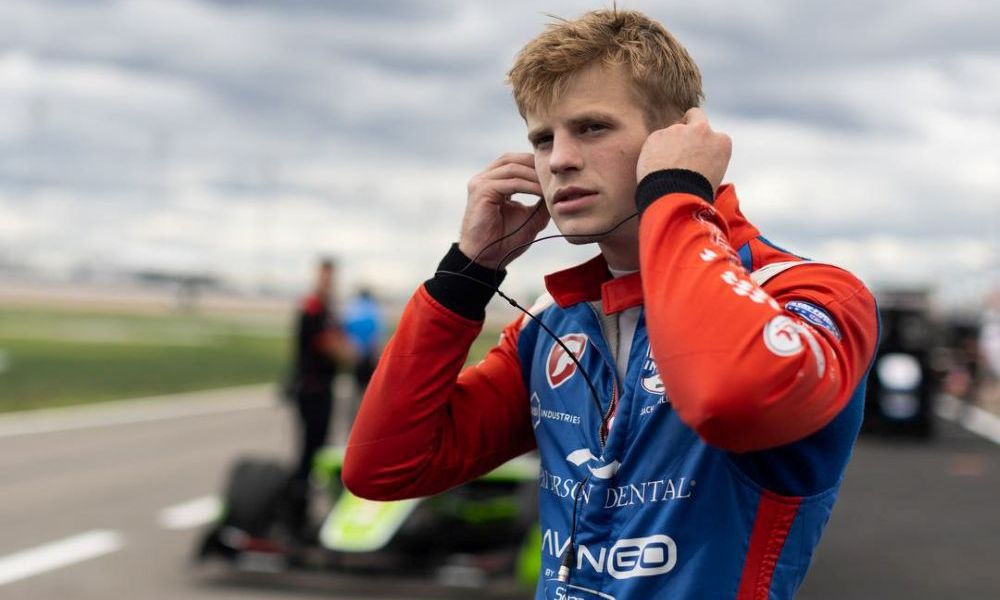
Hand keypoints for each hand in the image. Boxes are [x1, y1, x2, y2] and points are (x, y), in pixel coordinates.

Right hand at [458, 152, 549, 269]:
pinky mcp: (481, 190)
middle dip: (536, 165)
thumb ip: (542, 201)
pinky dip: (529, 186)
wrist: (487, 259)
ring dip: (535, 175)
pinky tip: (543, 193)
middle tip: (557, 175)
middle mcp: (484, 178)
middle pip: (513, 159)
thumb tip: (561, 189)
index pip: (516, 162)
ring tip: (552, 185)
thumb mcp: (531, 217)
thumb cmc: (506, 240)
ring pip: (513, 168)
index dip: (535, 164)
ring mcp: (480, 182)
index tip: (558, 174)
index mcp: (493, 182)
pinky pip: (511, 182)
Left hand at [636, 108, 731, 192]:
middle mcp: (702, 130)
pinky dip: (653, 152)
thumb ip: (707, 160)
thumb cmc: (695, 195)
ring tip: (664, 169)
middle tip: (680, 140)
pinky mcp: (657, 135)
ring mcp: (678, 130)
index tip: (697, 154)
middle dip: (689, 122)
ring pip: (671, 132)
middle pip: (695, 115)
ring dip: (668, 144)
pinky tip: (654, 168)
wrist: (675, 197)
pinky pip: (655, 141)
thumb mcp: (714, 177)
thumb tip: (697, 163)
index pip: (713, 136)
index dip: (703, 145)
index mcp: (721, 142)